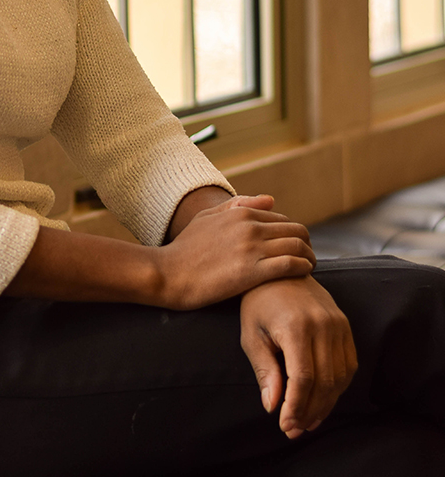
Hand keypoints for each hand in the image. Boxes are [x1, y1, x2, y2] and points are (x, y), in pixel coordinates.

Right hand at [153, 194, 315, 309]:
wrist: (168, 273)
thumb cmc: (185, 248)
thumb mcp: (207, 218)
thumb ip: (239, 205)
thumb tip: (272, 200)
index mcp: (240, 213)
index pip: (282, 220)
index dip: (292, 234)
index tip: (292, 248)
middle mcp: (250, 227)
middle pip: (296, 231)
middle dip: (306, 244)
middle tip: (306, 258)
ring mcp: (252, 249)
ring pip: (298, 247)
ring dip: (309, 257)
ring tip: (308, 268)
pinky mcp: (252, 272)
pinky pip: (291, 265)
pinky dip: (303, 268)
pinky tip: (303, 276)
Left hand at [240, 275, 357, 438]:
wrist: (280, 270)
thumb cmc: (258, 303)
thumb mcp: (251, 335)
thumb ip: (264, 370)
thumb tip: (272, 406)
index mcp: (296, 326)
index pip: (303, 378)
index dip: (296, 406)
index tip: (285, 425)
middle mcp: (322, 324)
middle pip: (324, 381)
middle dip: (309, 411)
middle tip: (294, 429)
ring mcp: (338, 324)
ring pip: (340, 377)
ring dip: (325, 405)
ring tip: (307, 421)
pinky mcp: (345, 325)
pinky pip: (349, 365)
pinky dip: (337, 387)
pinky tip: (321, 400)